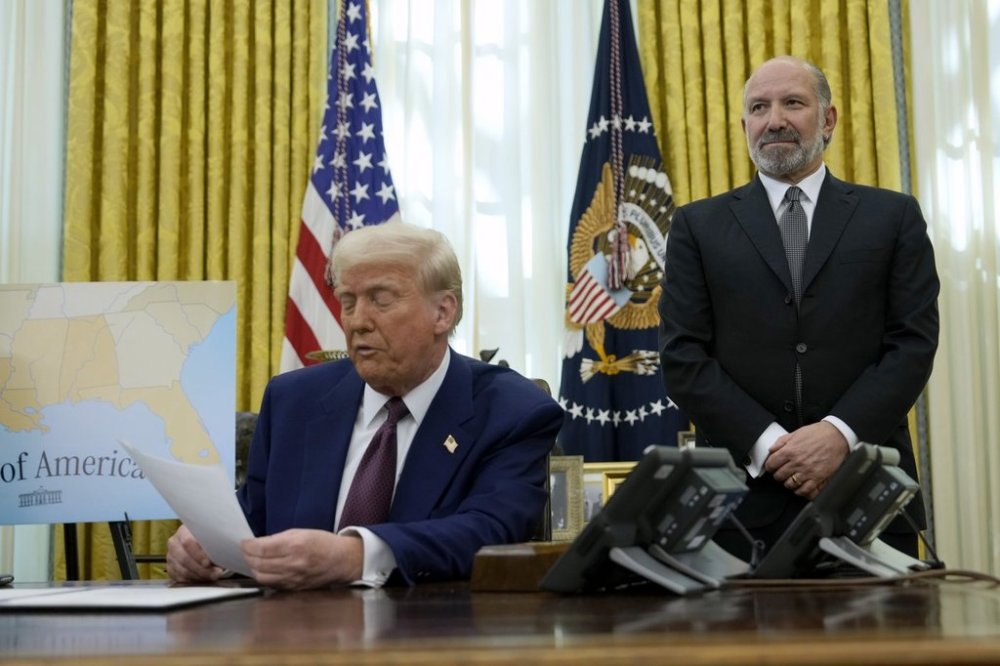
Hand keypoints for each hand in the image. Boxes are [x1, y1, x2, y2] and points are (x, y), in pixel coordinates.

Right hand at [166, 524, 225, 582]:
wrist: (198, 542)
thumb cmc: (208, 538)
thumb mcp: (212, 534)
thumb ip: (216, 539)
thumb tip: (232, 545)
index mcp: (183, 531)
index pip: (188, 542)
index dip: (198, 554)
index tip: (209, 562)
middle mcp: (174, 543)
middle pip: (184, 558)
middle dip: (201, 568)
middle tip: (216, 572)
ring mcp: (171, 556)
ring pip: (182, 570)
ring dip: (200, 575)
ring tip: (213, 576)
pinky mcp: (171, 568)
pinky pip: (180, 577)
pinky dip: (193, 579)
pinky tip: (204, 578)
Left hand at [241, 529, 363, 589]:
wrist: (342, 560)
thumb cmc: (323, 543)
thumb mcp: (301, 532)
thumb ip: (279, 538)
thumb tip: (258, 543)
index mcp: (295, 546)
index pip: (261, 548)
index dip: (248, 545)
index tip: (244, 542)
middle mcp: (293, 564)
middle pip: (258, 564)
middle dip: (247, 556)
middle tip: (245, 551)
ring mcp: (293, 578)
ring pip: (262, 577)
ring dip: (253, 568)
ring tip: (252, 561)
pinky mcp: (294, 588)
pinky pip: (272, 584)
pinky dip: (264, 577)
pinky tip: (263, 570)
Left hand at [764, 421, 848, 498]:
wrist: (837, 436)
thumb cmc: (818, 433)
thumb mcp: (796, 433)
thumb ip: (781, 442)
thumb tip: (771, 450)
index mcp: (789, 451)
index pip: (771, 464)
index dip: (770, 466)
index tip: (772, 466)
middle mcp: (797, 463)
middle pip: (779, 476)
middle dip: (778, 474)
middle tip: (782, 472)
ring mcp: (807, 472)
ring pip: (790, 485)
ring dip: (788, 483)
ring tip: (791, 478)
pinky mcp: (818, 478)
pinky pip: (805, 491)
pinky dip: (801, 491)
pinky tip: (801, 486)